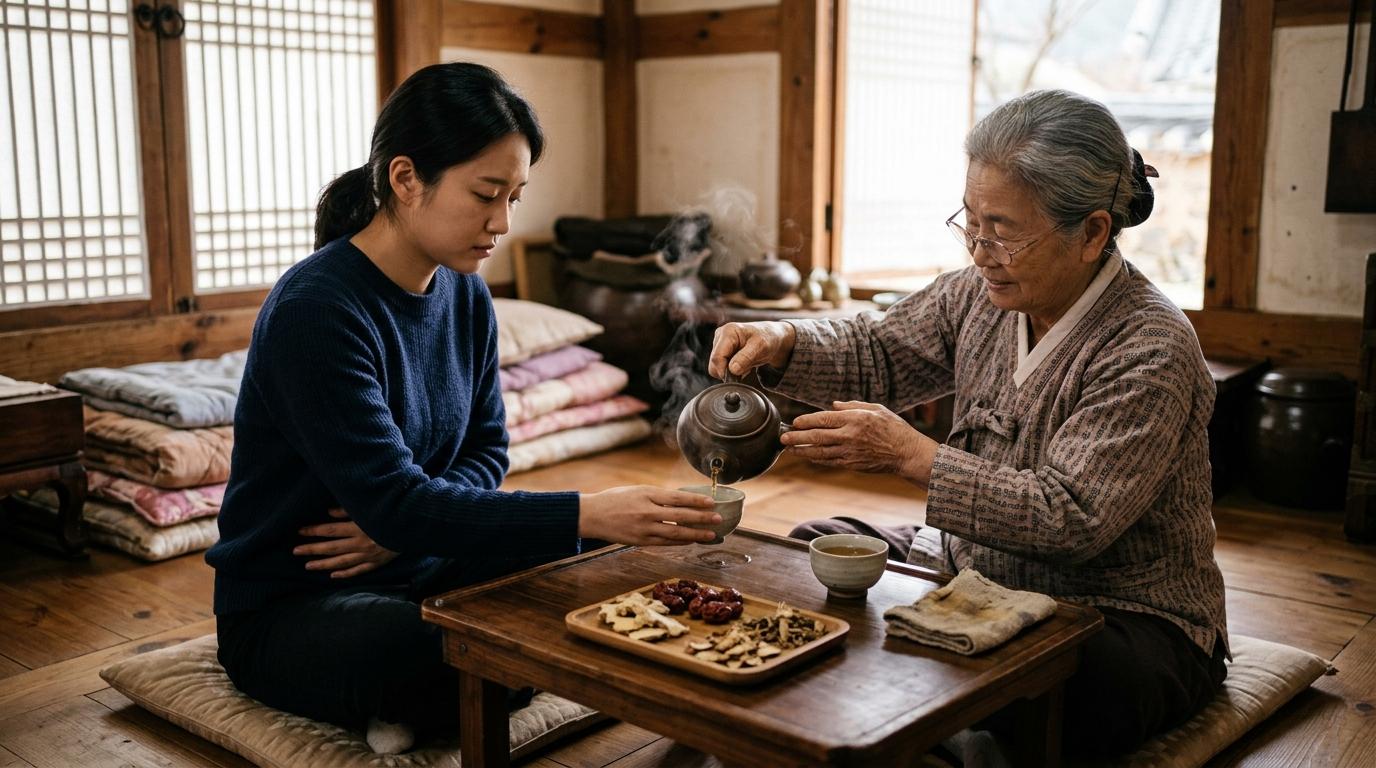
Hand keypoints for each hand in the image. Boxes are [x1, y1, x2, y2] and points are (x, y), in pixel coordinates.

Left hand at [294, 508, 398, 578]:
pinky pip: (358, 570)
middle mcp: (360, 544)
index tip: (300, 531)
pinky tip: (333, 575)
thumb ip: (349, 511)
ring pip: (341, 562)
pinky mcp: (376, 563)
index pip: (330, 531)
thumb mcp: (370, 509)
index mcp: (358, 528)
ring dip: (323, 564)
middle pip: (331, 548)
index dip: (314, 531)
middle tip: (295, 551)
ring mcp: (368, 556)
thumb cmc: (392, 514)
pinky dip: (345, 573)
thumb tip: (328, 513)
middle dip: (312, 549)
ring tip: (307, 566)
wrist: (416, 528)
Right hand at [578, 486, 720, 545]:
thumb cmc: (614, 499)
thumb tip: (682, 500)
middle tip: (718, 519)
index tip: (712, 502)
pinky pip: (665, 542)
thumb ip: (658, 496)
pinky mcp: (641, 541)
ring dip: (696, 534)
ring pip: (676, 533)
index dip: (696, 500)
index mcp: (647, 495)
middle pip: (680, 516)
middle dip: (702, 518)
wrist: (592, 515)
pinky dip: (680, 542)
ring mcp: (644, 528)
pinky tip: (692, 541)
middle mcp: (647, 512)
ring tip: (711, 534)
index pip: (677, 497)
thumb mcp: (637, 490)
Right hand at [708, 321, 795, 379]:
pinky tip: (742, 364)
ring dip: (731, 371)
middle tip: (745, 370)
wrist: (771, 337)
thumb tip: (732, 370)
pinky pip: (721, 367)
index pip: (717, 357)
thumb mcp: (761, 347)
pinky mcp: (722, 351)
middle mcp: (720, 336)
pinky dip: (732, 370)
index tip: (737, 377)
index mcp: (728, 332)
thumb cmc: (767, 339)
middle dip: (728, 371)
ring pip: (716, 367)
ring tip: (746, 364)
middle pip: (714, 363)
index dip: (724, 371)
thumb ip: (746, 357)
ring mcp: (719, 344)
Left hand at [782, 401, 938, 484]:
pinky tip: (806, 456)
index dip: (807, 421)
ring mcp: (850, 452)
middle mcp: (849, 436)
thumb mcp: (875, 408)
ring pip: (820, 452)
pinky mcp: (851, 464)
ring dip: (802, 450)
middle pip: (817, 436)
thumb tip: (833, 405)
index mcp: (855, 419)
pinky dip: (816, 459)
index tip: (795, 422)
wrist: (906, 453)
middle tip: (782, 437)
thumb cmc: (893, 427)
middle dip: (797, 437)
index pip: (824, 419)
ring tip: (789, 448)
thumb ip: (852, 406)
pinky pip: (829, 462)